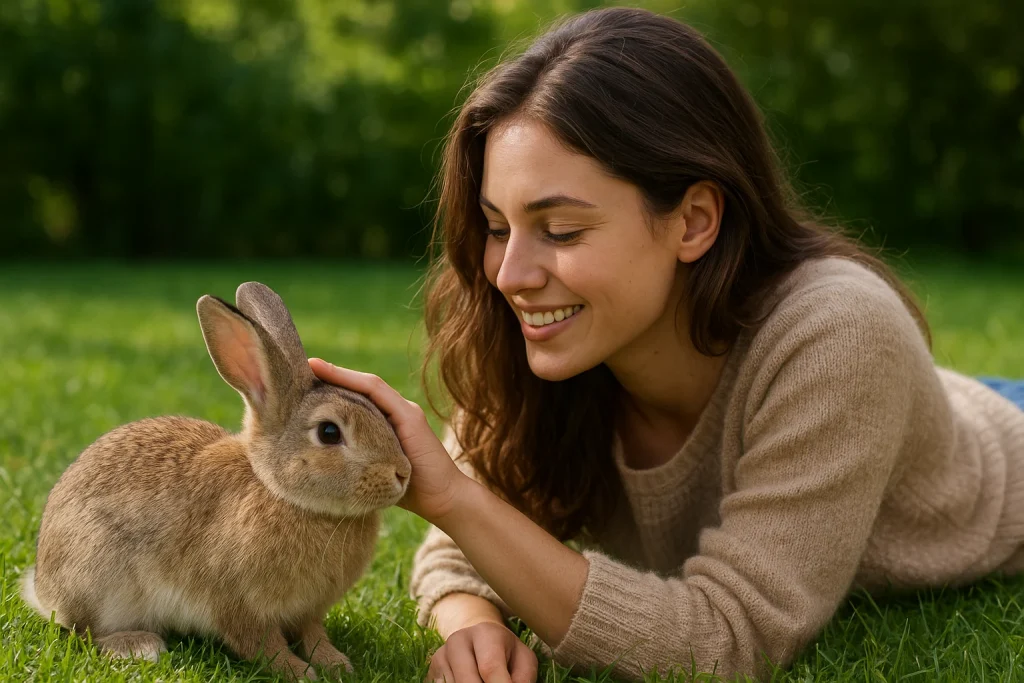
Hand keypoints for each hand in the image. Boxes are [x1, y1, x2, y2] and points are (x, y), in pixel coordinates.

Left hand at [308, 359, 469, 522]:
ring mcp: (405, 411)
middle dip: (332, 375)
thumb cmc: (409, 491)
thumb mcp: (374, 471)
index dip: (334, 386)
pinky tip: (334, 376)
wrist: (442, 499)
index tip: (305, 382)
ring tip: (313, 366)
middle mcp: (398, 411)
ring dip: (340, 373)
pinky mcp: (410, 417)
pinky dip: (355, 382)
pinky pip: (378, 393)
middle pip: (361, 386)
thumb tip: (324, 462)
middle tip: (303, 367)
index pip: (359, 397)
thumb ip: (358, 459)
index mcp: (388, 422)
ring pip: (368, 385)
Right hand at [427, 622, 538, 682]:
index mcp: (485, 633)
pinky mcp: (431, 671)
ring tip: (484, 681)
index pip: (490, 668)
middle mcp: (458, 640)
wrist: (478, 639)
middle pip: (467, 681)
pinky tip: (470, 682)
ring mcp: (441, 656)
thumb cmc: (506, 653)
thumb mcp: (523, 660)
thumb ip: (523, 678)